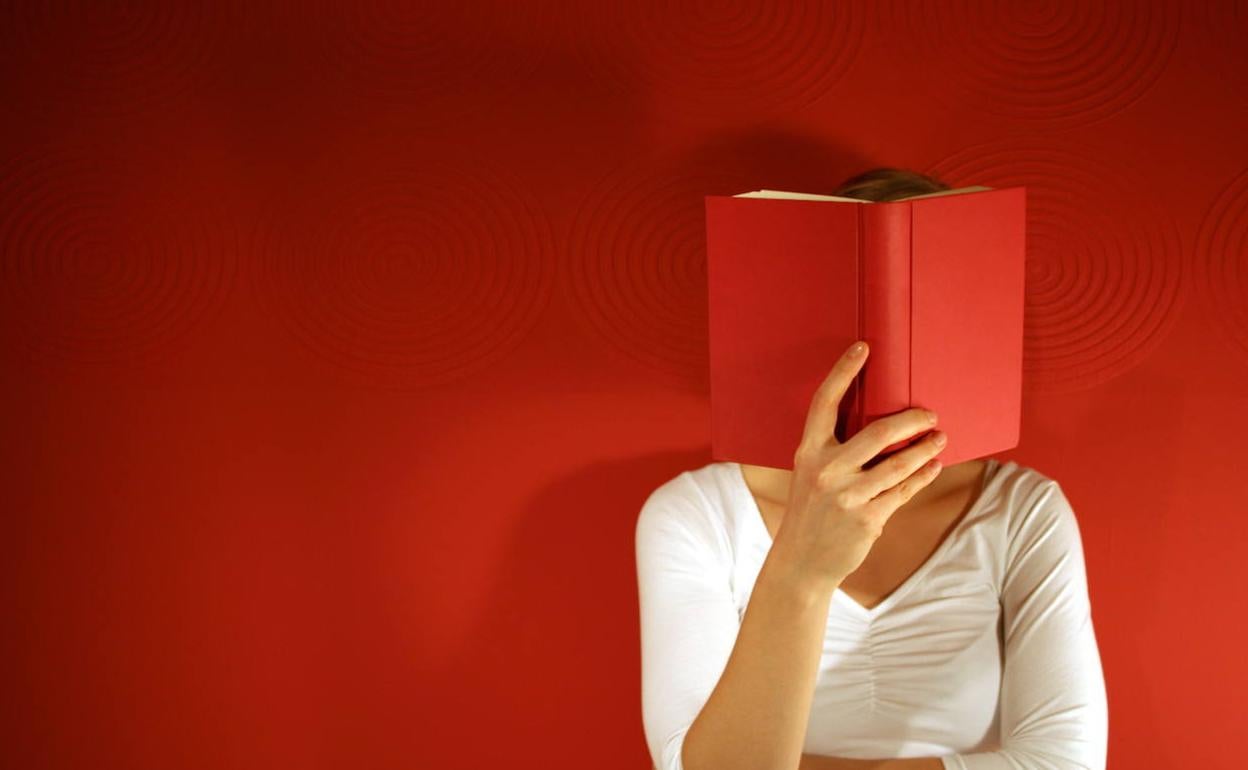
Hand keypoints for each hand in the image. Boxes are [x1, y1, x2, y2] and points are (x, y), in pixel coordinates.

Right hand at [773, 340, 946, 590]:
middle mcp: (826, 470)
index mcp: (808, 452)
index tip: (862, 347)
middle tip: (930, 414)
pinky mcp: (868, 518)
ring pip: (899, 464)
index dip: (843, 372)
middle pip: (878, 433)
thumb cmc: (810, 511)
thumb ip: (834, 450)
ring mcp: (848, 496)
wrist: (802, 562)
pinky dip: (922, 476)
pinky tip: (934, 466)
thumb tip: (879, 424)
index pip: (825, 402)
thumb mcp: (810, 475)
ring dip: (925, 449)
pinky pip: (903, 491)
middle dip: (911, 420)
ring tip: (940, 438)